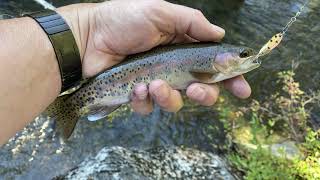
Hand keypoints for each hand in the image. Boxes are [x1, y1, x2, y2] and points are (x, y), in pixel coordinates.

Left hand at [57, 0, 250, 113]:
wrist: (89, 36)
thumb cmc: (123, 20)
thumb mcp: (161, 12)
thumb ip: (192, 23)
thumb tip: (220, 35)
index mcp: (182, 48)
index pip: (213, 65)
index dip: (230, 78)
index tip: (243, 90)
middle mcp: (172, 68)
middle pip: (201, 91)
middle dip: (205, 95)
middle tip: (198, 90)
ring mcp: (155, 83)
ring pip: (175, 103)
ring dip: (169, 98)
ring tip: (153, 84)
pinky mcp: (137, 95)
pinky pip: (148, 108)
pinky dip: (144, 100)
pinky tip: (135, 88)